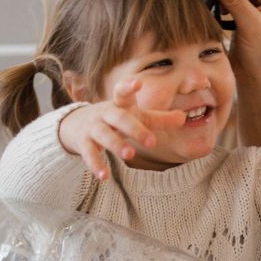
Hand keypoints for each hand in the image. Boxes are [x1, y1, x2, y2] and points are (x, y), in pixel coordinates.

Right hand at [58, 80, 186, 179]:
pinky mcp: (83, 143)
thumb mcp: (136, 116)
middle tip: (152, 143)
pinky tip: (105, 177)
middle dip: (135, 129)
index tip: (137, 83)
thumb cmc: (116, 119)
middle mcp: (105, 113)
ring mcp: (93, 127)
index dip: (128, 87)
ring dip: (116, 144)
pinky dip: (96, 165)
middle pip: (119, 118)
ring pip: (104, 135)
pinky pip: (89, 154)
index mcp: (120, 104)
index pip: (123, 93)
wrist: (76, 123)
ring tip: (130, 155)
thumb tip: (183, 118)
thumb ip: (158, 119)